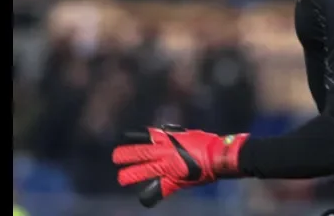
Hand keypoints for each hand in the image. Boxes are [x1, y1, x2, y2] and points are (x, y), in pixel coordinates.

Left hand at [112, 124, 248, 207]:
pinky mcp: (173, 181)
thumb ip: (174, 135)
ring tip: (122, 178)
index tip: (123, 137)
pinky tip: (146, 199)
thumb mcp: (188, 134)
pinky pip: (157, 191)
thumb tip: (166, 134)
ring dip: (130, 174)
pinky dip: (151, 196)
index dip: (132, 137)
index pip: (145, 135)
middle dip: (125, 155)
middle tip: (116, 157)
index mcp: (168, 138)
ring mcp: (167, 167)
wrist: (217, 156)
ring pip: (143, 171)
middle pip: (139, 152)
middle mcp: (164, 151)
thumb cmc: (206, 143)